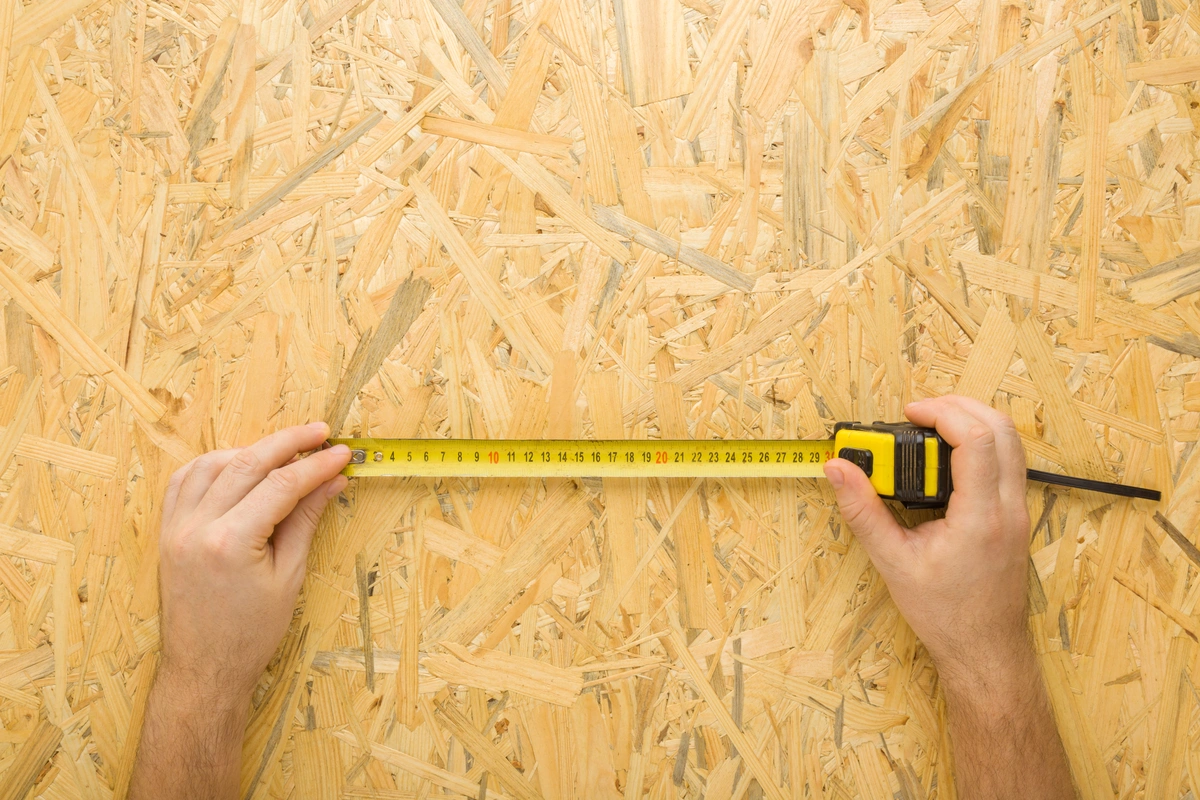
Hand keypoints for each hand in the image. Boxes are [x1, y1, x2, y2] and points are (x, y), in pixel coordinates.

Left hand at [157, 422, 351, 704]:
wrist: (203, 669)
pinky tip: (239, 464)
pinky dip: (213, 464)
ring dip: (250, 450)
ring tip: (283, 450)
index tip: (342, 454)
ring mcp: (175, 528)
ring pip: (212, 464)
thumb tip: (331, 482)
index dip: (316, 466)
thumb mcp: (289, 577)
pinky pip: (185, 481)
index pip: (281, 485)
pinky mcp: (167, 532)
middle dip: (288, 443)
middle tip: (320, 433)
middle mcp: (196, 528)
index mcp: (230, 542)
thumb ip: (306, 520)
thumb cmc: (249, 634)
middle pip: (247, 463)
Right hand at [823, 395, 1031, 684]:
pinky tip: (948, 456)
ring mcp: (1019, 511)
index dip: (943, 414)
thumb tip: (837, 470)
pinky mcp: (1017, 516)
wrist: (984, 649)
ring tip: (932, 428)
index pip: (976, 440)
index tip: (910, 413)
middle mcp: (1009, 508)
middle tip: (920, 413)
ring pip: (1012, 442)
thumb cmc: (945, 614)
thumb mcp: (893, 562)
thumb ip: (863, 511)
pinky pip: (1010, 461)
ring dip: (974, 422)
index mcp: (981, 518)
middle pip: (1002, 429)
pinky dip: (983, 443)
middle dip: (959, 407)